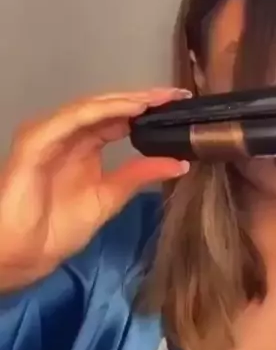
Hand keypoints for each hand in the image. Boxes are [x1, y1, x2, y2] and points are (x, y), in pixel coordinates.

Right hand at [0, 88, 189, 289]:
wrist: (23, 254)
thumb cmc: (56, 228)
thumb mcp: (109, 197)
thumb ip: (139, 175)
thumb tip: (180, 164)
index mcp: (85, 145)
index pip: (120, 118)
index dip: (149, 109)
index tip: (179, 104)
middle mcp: (68, 133)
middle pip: (109, 107)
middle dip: (143, 99)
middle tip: (175, 95)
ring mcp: (51, 133)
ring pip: (92, 107)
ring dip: (125, 101)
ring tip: (156, 99)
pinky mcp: (37, 140)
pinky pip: (72, 119)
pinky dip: (101, 111)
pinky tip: (128, 110)